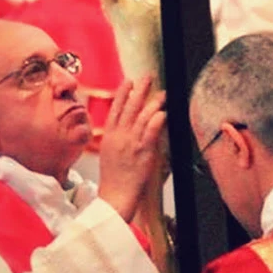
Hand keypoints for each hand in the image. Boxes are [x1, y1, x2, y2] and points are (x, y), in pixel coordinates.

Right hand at [98, 76, 166, 222]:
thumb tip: (123, 125)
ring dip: (153, 103)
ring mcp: (131, 143)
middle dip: (139, 90)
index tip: (129, 81)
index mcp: (108, 136)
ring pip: (142, 117)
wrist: (115, 195)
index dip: (122, 93)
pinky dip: (157, 120)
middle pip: (129, 107)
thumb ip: (116, 137)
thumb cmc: (114, 177)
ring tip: (162, 94)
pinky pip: (151, 132)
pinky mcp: (143, 152)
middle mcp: (119, 136)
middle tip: (148, 77)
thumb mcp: (109, 153)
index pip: (115, 109)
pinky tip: (163, 112)